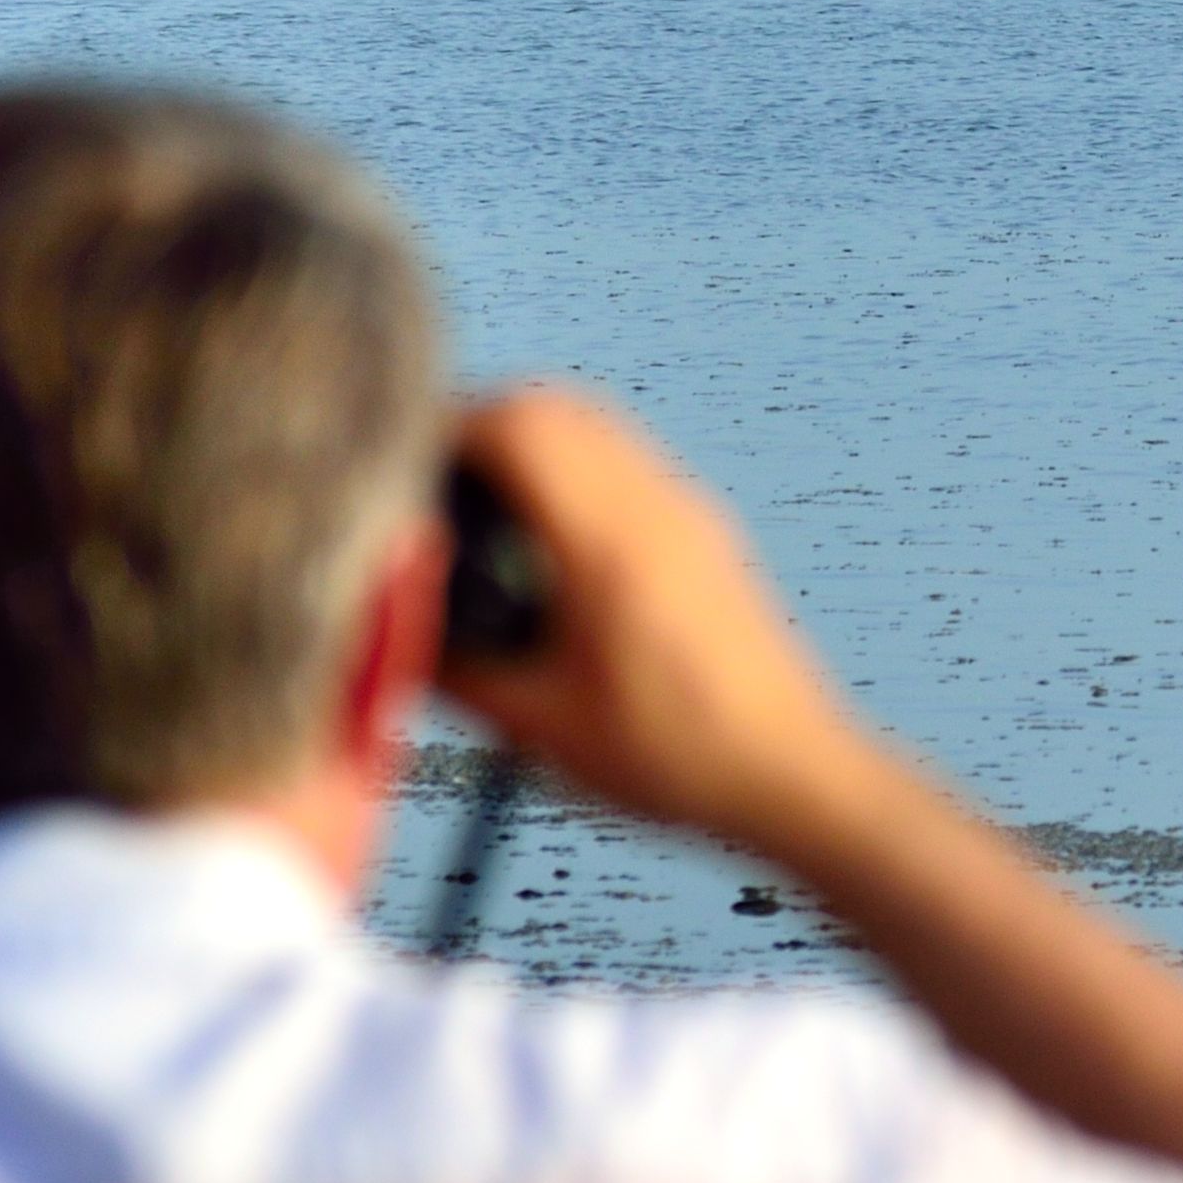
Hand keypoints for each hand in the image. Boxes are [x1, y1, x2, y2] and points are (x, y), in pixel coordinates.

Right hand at [434, 388, 875, 850]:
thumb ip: (455, 668)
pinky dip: (574, 475)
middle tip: (434, 491)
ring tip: (482, 519)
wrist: (791, 776)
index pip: (520, 423)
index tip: (403, 469)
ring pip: (595, 428)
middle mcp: (656, 506)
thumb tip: (391, 625)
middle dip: (481, 431)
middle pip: (555, 406)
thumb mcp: (538, 725)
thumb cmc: (679, 758)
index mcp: (611, 541)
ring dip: (531, 449)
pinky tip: (546, 550)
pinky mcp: (706, 534)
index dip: (447, 429)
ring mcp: (690, 513)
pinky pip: (628, 464)